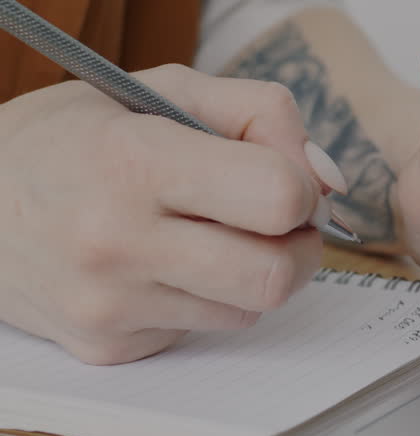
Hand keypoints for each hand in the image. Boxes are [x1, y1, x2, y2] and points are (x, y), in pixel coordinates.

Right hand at [0, 65, 343, 363]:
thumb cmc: (76, 138)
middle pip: (276, 274)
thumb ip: (261, 114)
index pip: (278, 198)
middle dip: (299, 247)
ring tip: (211, 236)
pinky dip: (206, 298)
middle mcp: (117, 241)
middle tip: (276, 224)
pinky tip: (164, 266)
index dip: (300, 189)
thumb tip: (327, 180)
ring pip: (250, 308)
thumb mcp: (162, 88)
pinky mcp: (107, 347)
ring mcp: (109, 304)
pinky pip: (205, 329)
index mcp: (134, 162)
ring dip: (253, 273)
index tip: (283, 180)